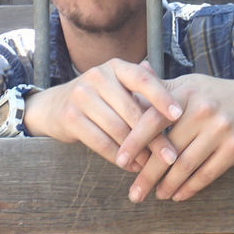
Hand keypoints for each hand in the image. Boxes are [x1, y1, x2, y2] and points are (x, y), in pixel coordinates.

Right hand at [23, 58, 182, 172]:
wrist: (54, 106)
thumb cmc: (98, 98)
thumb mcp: (119, 87)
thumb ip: (146, 91)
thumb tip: (180, 98)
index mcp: (115, 67)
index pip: (143, 80)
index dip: (162, 97)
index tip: (179, 115)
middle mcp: (97, 76)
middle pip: (132, 111)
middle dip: (154, 137)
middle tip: (171, 157)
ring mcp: (81, 95)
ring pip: (118, 129)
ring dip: (137, 152)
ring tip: (150, 166)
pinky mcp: (70, 117)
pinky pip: (100, 141)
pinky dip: (117, 157)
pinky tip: (129, 166)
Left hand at [120, 75, 233, 202]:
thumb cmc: (213, 95)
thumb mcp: (188, 85)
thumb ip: (157, 91)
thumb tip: (124, 96)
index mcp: (186, 93)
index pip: (152, 119)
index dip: (134, 142)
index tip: (120, 161)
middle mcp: (203, 110)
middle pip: (168, 148)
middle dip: (148, 174)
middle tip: (134, 193)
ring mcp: (221, 129)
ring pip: (186, 165)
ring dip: (168, 185)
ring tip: (156, 196)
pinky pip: (207, 174)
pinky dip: (190, 188)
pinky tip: (178, 195)